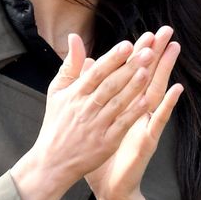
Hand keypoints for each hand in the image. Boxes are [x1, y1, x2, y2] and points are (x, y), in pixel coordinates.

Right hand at [12, 33, 155, 199]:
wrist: (52, 162)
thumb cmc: (57, 123)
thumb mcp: (58, 92)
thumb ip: (70, 65)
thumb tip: (74, 37)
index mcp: (75, 95)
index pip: (96, 73)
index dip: (112, 58)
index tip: (127, 44)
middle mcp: (85, 109)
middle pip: (110, 85)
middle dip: (129, 68)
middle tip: (148, 51)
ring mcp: (96, 126)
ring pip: (117, 103)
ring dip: (133, 87)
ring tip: (148, 71)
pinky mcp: (105, 143)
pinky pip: (122, 125)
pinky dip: (133, 112)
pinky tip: (147, 101)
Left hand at [86, 29, 182, 199]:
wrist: (108, 188)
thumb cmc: (101, 154)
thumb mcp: (93, 120)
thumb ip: (92, 92)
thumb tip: (89, 66)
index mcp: (124, 105)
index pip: (134, 74)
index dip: (140, 54)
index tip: (147, 32)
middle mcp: (138, 112)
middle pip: (149, 77)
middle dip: (158, 54)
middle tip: (167, 31)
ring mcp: (145, 125)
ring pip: (157, 92)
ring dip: (167, 71)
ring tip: (174, 49)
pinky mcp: (148, 140)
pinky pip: (159, 120)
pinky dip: (168, 105)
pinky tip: (176, 89)